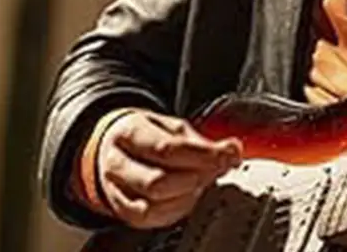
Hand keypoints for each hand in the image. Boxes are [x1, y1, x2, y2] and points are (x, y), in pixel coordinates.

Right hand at [94, 110, 242, 228]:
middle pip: (158, 182)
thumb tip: (231, 150)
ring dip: (187, 196)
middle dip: (195, 178)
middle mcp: (117, 163)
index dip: (202, 156)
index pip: (166, 149)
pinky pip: (151, 219)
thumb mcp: (172, 127)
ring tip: (201, 182)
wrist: (114, 149)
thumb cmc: (146, 136)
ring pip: (154, 205)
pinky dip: (177, 210)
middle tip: (216, 170)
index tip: (228, 155)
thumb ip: (201, 141)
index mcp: (129, 132)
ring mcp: (117, 190)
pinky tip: (188, 197)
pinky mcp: (124, 211)